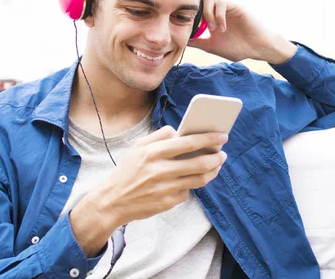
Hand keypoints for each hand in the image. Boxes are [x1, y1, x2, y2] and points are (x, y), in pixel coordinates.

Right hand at [70, 126, 227, 256]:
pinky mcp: (167, 203)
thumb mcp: (138, 147)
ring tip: (216, 166)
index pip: (188, 143)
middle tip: (223, 154)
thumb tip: (180, 132)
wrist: (112, 202)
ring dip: (212, 171)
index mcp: (153, 153)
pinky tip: (193, 179)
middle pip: (199, 163)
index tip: (222, 136)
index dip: (209, 139)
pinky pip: (187, 191)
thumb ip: (159, 136)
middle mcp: (160, 170)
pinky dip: (192, 184)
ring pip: (199, 179)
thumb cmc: (128, 171)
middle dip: (216, 157)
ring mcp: (165, 188)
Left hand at [188, 0, 297, 64]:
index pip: (194, 3)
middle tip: (193, 19)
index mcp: (210, 15)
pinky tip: (222, 29)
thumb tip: (180, 39)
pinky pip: (221, 3)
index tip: (184, 24)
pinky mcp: (235, 6)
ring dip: (207, 13)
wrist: (258, 48)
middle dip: (193, 2)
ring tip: (211, 29)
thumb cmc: (238, 47)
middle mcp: (216, 7)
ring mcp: (226, 6)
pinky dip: (218, 16)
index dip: (186, 9)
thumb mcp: (212, 46)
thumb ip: (197, 42)